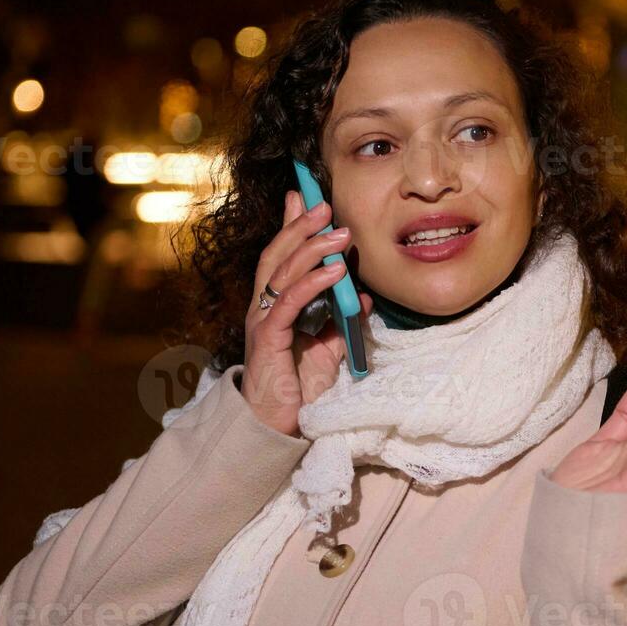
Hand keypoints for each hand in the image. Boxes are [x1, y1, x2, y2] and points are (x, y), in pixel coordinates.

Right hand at [241, 190, 373, 437]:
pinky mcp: (269, 339)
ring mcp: (263, 322)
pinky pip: (291, 302)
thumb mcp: (329, 350)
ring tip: (340, 234)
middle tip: (324, 204)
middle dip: (300, 227)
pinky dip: (314, 283)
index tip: (305, 197)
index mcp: (275, 306)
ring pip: (282, 273)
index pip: (281, 257)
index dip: (291, 226)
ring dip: (313, 249)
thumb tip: (363, 295)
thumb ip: (341, 321)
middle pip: (277, 256)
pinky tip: (335, 272)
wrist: (280, 427)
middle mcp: (263, 308)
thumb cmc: (299, 390)